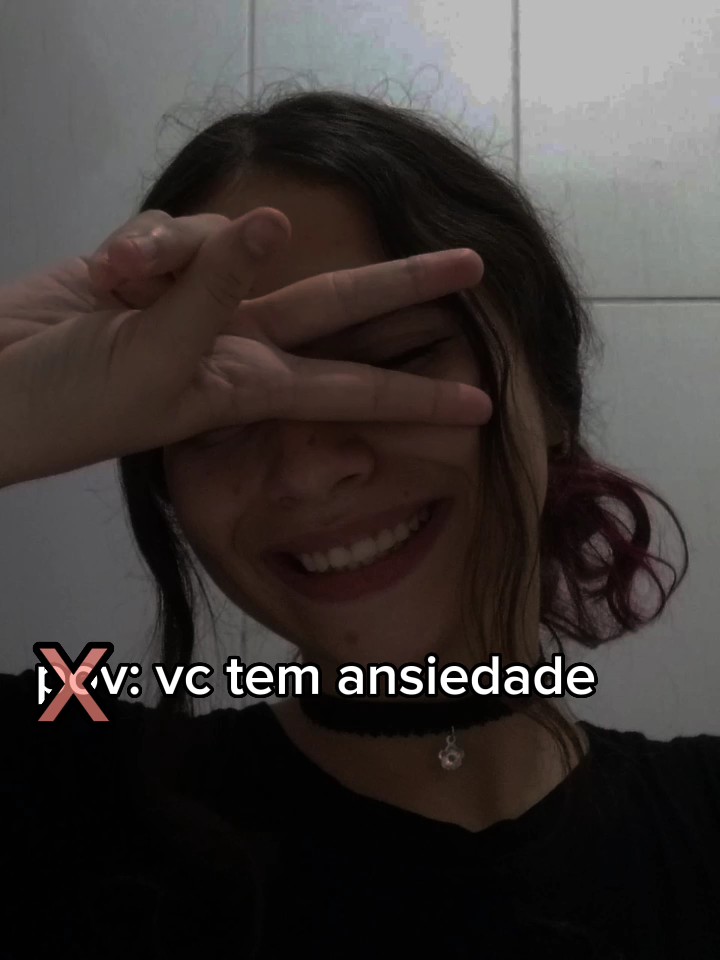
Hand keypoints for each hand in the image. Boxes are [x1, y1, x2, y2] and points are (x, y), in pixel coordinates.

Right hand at [0, 207, 491, 486]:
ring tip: (118, 286)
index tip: (481, 406)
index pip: (353, 388)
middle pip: (337, 303)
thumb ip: (215, 292)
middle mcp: (239, 342)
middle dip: (404, 284)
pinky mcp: (159, 268)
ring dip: (176, 257)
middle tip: (477, 264)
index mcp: (249, 385)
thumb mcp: (152, 362)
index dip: (416, 396)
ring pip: (229, 243)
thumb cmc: (72, 400)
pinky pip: (173, 230)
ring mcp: (201, 302)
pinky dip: (140, 245)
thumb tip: (274, 224)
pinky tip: (107, 272)